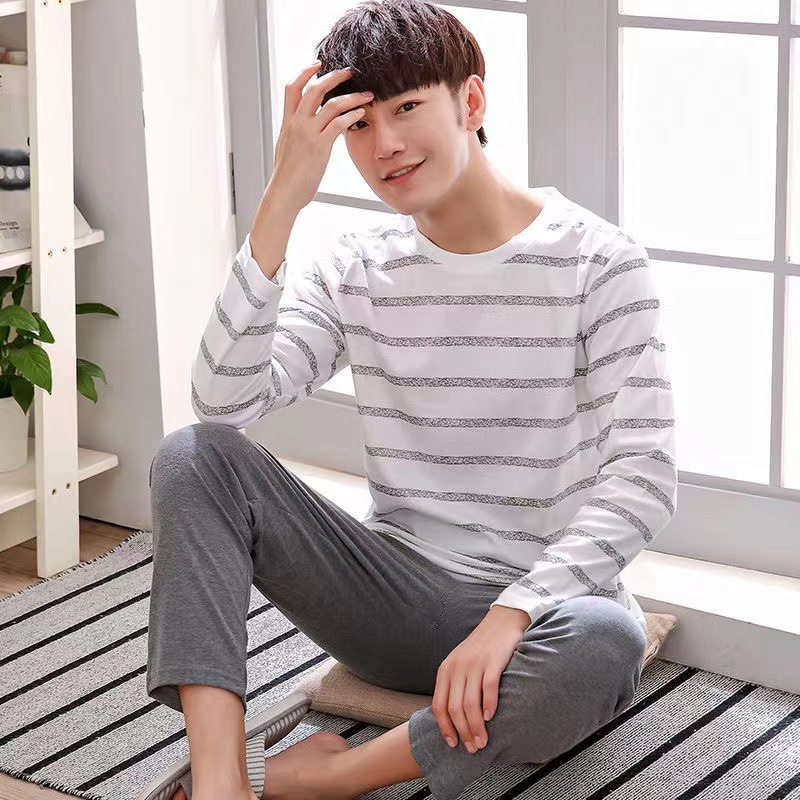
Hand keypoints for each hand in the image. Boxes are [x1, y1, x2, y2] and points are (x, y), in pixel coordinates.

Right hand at [270, 61, 374, 210]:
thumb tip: (303, 133)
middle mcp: (296, 123)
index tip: (318, 64)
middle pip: (314, 88)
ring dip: (352, 96)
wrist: (284, 193)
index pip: (292, 88)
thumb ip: (295, 135)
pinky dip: (352, 115)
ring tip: (366, 95)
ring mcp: (308, 134)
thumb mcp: (287, 149)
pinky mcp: (319, 146)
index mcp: (287, 122)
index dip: (305, 72)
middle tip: (350, 72)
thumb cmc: (287, 177)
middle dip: (334, 76)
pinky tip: (361, 114)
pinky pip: (339, 123)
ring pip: (331, 104)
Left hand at [432, 605, 529, 752]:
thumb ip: (455, 684)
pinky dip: (489, 706)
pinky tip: (492, 718)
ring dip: (476, 727)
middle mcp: (457, 666)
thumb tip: (454, 718)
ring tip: (483, 741)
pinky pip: (488, 688)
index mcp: (446, 669)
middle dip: (463, 732)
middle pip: (455, 708)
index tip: (452, 744)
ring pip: (470, 703)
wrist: (502, 620)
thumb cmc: (481, 647)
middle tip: (473, 748)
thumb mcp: (460, 663)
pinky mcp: (493, 661)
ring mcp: (475, 663)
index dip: (444, 728)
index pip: (439, 705)